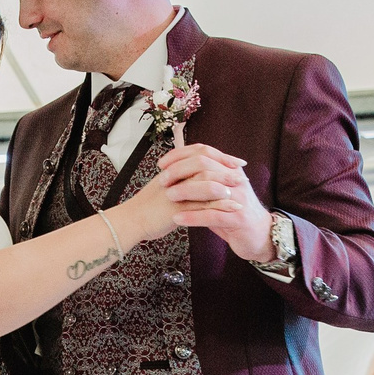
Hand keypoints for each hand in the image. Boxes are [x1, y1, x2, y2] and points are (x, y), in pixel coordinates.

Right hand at [121, 144, 246, 239]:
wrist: (132, 221)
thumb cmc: (149, 207)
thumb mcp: (166, 188)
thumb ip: (181, 180)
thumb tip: (199, 176)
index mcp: (173, 169)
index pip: (199, 153)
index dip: (219, 156)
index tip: (235, 160)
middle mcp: (175, 177)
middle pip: (204, 163)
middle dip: (225, 166)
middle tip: (241, 170)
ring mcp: (176, 192)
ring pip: (204, 182)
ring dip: (223, 182)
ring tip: (239, 186)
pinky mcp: (176, 209)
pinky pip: (202, 205)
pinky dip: (220, 205)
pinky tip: (233, 207)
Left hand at [153, 141, 272, 260]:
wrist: (261, 235)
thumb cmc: (233, 214)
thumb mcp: (220, 192)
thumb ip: (203, 181)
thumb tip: (176, 169)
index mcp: (230, 169)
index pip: (204, 152)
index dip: (180, 155)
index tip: (162, 163)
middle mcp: (236, 179)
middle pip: (204, 165)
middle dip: (180, 170)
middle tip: (162, 180)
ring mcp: (238, 199)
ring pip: (209, 187)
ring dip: (185, 190)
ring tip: (168, 196)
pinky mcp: (238, 220)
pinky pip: (212, 215)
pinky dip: (193, 216)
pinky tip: (177, 219)